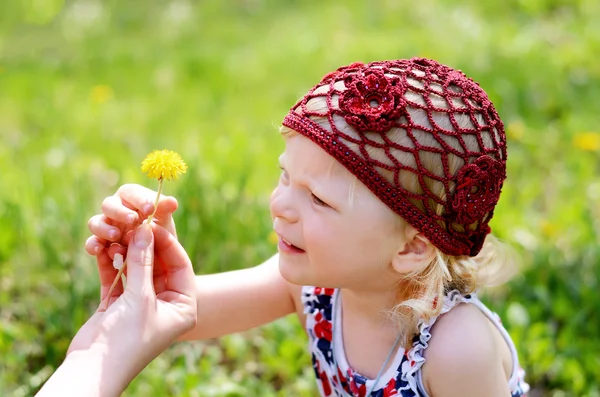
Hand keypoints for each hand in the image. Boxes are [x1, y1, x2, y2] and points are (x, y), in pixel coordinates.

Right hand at [71, 223, 195, 355]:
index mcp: (183, 306)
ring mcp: (141, 304)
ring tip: (117, 234)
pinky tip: (103, 247)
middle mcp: (165, 304)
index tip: (153, 224)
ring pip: (136, 269)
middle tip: (133, 224)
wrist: (92, 370)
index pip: (180, 265)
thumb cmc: (126, 339)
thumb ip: (142, 262)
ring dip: (126, 252)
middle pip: (158, 265)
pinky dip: (110, 263)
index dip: (167, 243)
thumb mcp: (139, 297)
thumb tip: (145, 229)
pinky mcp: (118, 304)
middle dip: (144, 245)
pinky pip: (117, 277)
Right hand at [85, 184, 178, 257]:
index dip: (139, 199)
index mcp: (132, 200)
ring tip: (117, 236)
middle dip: (120, 212)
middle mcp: (116, 211)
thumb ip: (165, 211)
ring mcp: (106, 228)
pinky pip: (91, 243)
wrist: (155, 258)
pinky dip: (93, 245)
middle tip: (133, 220)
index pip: (131, 192)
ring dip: (105, 228)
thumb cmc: (160, 233)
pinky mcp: (100, 245)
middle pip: (109, 204)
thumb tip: (173, 202)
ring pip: (96, 222)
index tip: (150, 208)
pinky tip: (99, 250)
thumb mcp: (165, 222)